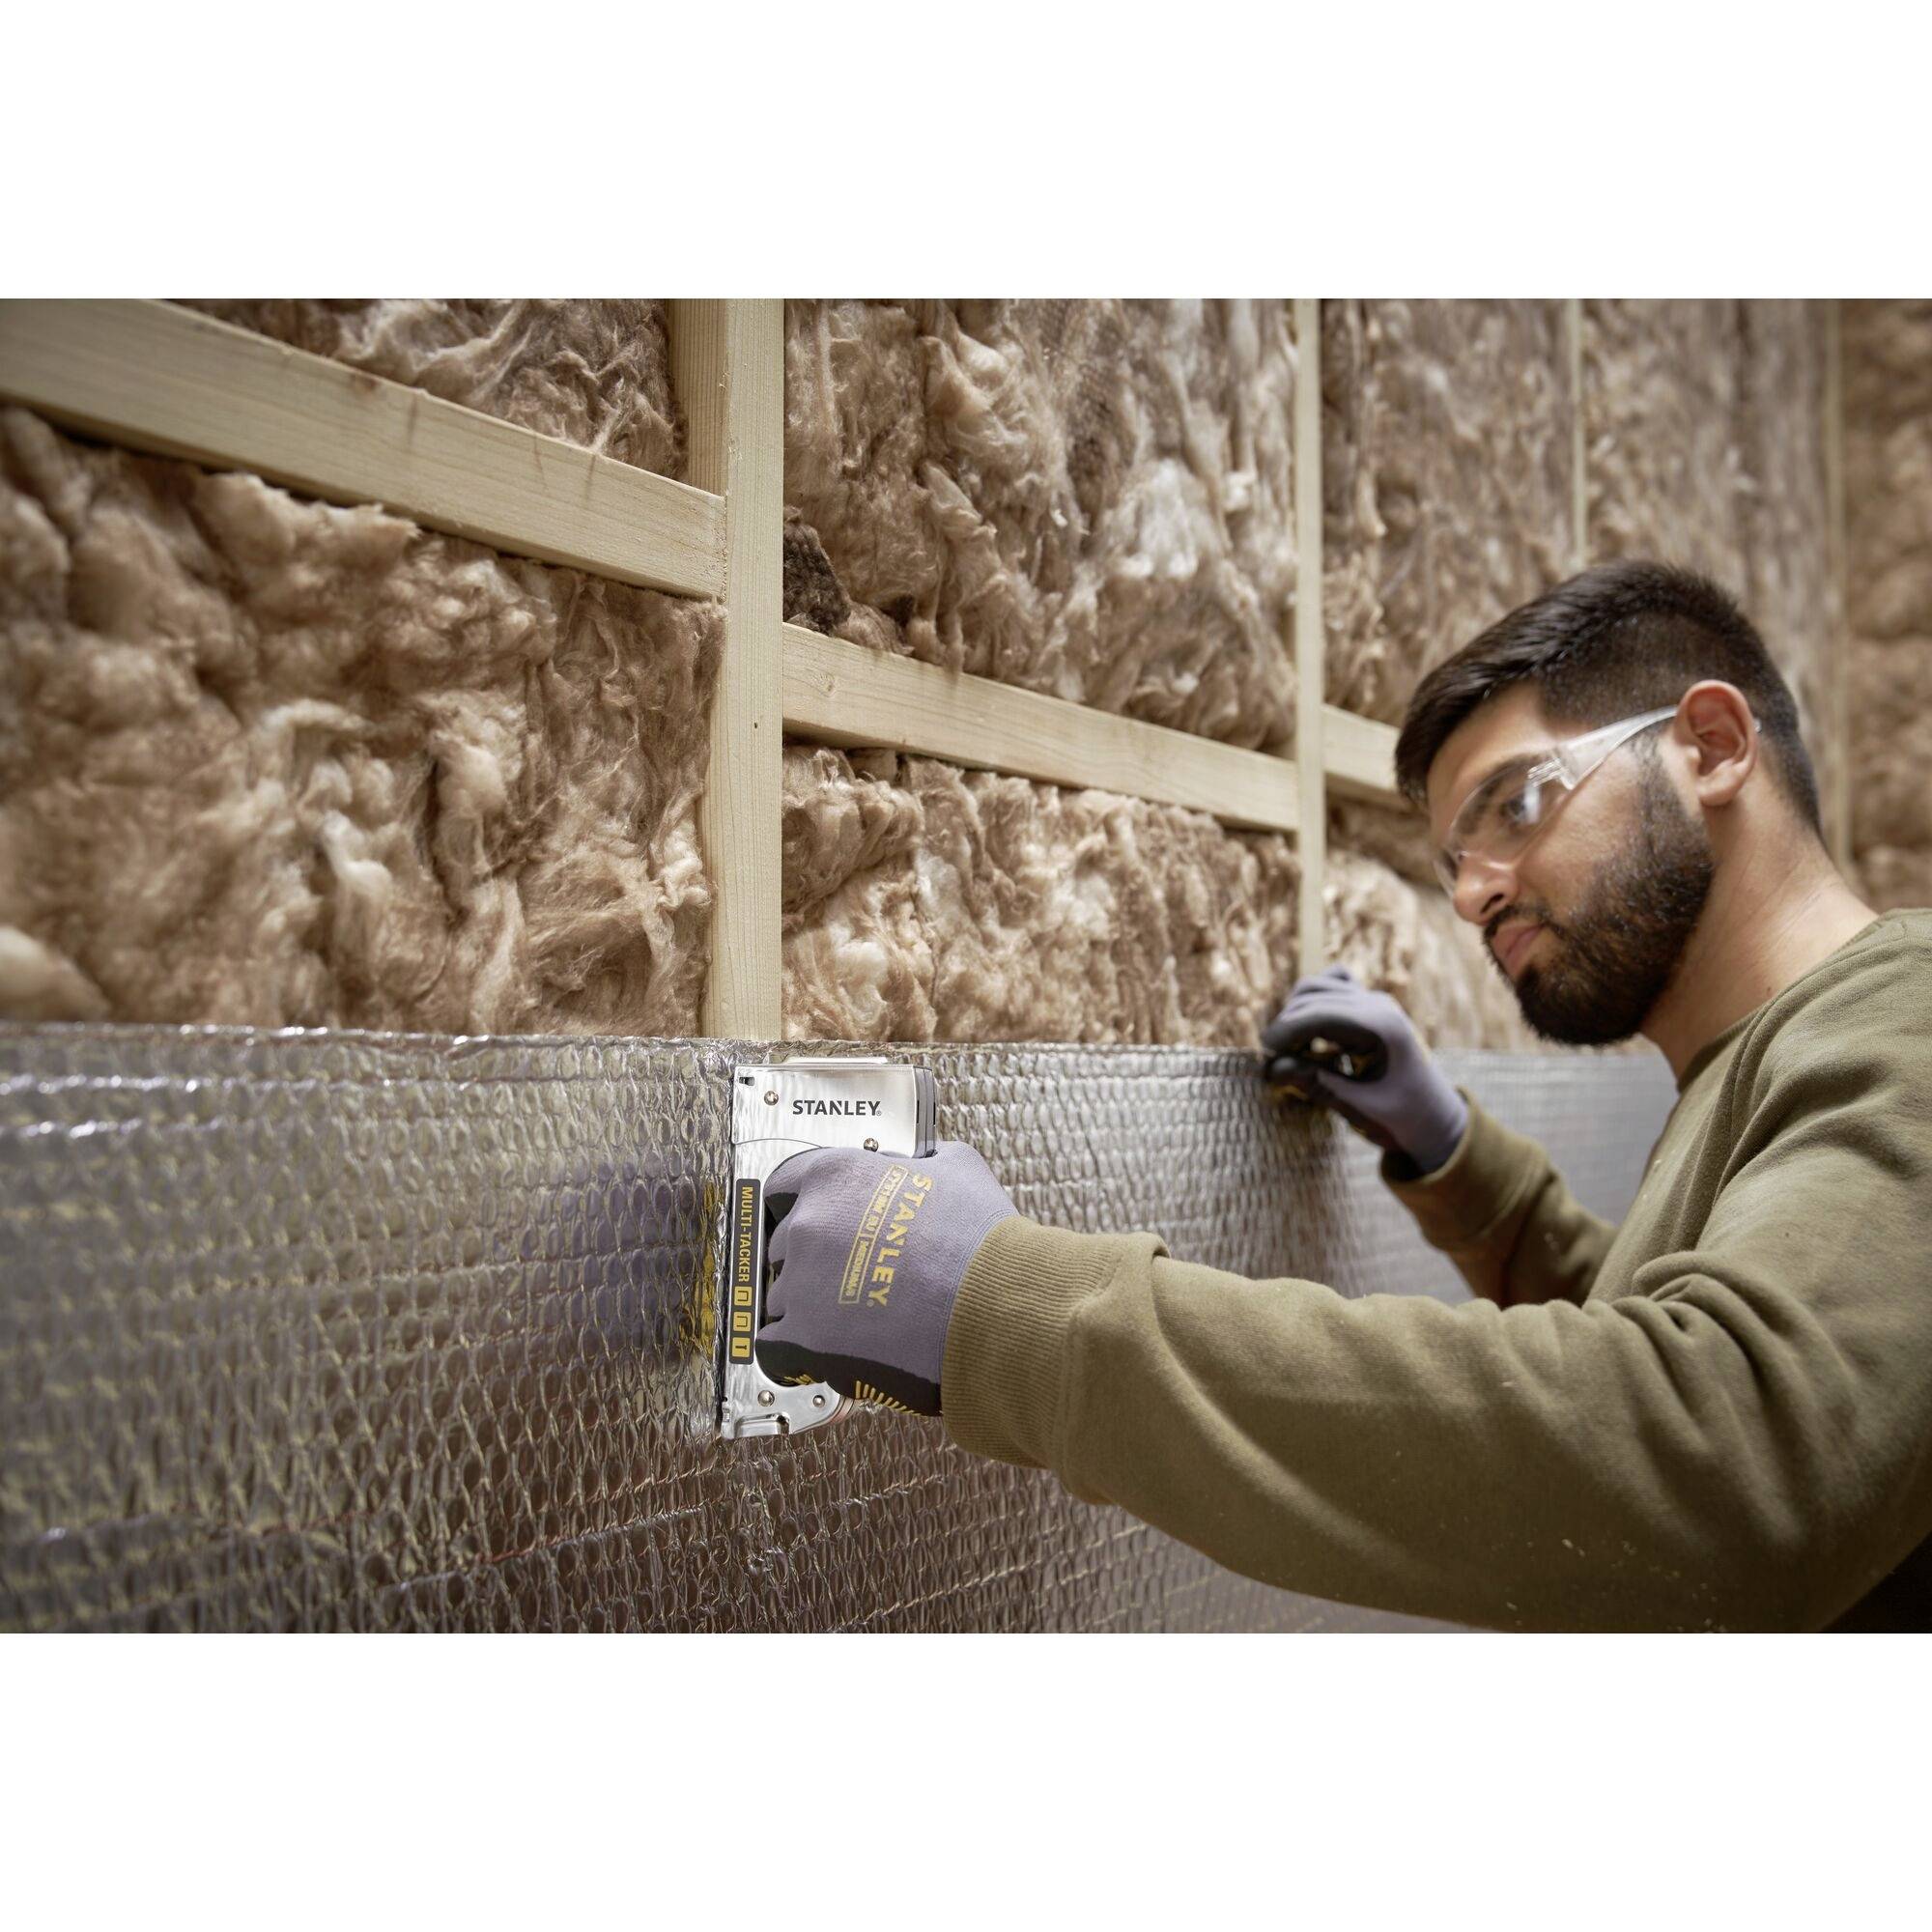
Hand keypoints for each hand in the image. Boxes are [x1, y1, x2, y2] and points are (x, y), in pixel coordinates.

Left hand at [756, 1142, 1019, 1414]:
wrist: (993, 1304)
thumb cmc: (980, 1240)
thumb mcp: (958, 1167)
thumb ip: (921, 1161)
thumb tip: (917, 1163)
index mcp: (836, 1176)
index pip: (785, 1184)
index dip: (801, 1204)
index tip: (814, 1218)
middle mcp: (809, 1223)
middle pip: (784, 1243)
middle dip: (811, 1258)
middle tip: (848, 1274)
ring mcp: (801, 1281)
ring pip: (782, 1296)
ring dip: (807, 1305)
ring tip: (851, 1318)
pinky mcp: (805, 1336)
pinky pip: (775, 1344)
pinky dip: (794, 1350)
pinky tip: (821, 1349)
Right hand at [1261, 966, 1468, 1174]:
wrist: (1436, 1118)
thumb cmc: (1402, 1118)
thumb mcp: (1358, 1107)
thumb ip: (1315, 1083)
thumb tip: (1272, 1067)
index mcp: (1381, 1027)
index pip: (1317, 1014)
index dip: (1284, 1031)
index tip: (1264, 1056)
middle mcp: (1378, 1004)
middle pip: (1311, 996)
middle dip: (1286, 1025)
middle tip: (1273, 1062)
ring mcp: (1375, 1000)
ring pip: (1317, 987)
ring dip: (1296, 1013)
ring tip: (1290, 1050)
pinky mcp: (1370, 1005)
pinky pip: (1333, 986)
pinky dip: (1313, 1003)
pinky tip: (1310, 1033)